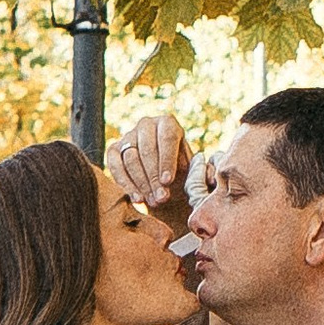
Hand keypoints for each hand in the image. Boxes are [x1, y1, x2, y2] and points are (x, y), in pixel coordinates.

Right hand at [112, 110, 204, 241]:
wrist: (164, 183)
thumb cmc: (183, 175)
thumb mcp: (195, 171)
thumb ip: (203, 172)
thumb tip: (210, 174)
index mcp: (168, 123)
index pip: (167, 138)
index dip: (167, 160)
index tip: (168, 181)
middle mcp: (146, 124)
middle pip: (147, 149)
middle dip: (154, 176)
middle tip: (162, 198)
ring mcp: (128, 136)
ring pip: (130, 158)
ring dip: (142, 183)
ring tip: (153, 201)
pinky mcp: (113, 150)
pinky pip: (115, 166)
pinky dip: (125, 183)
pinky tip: (137, 199)